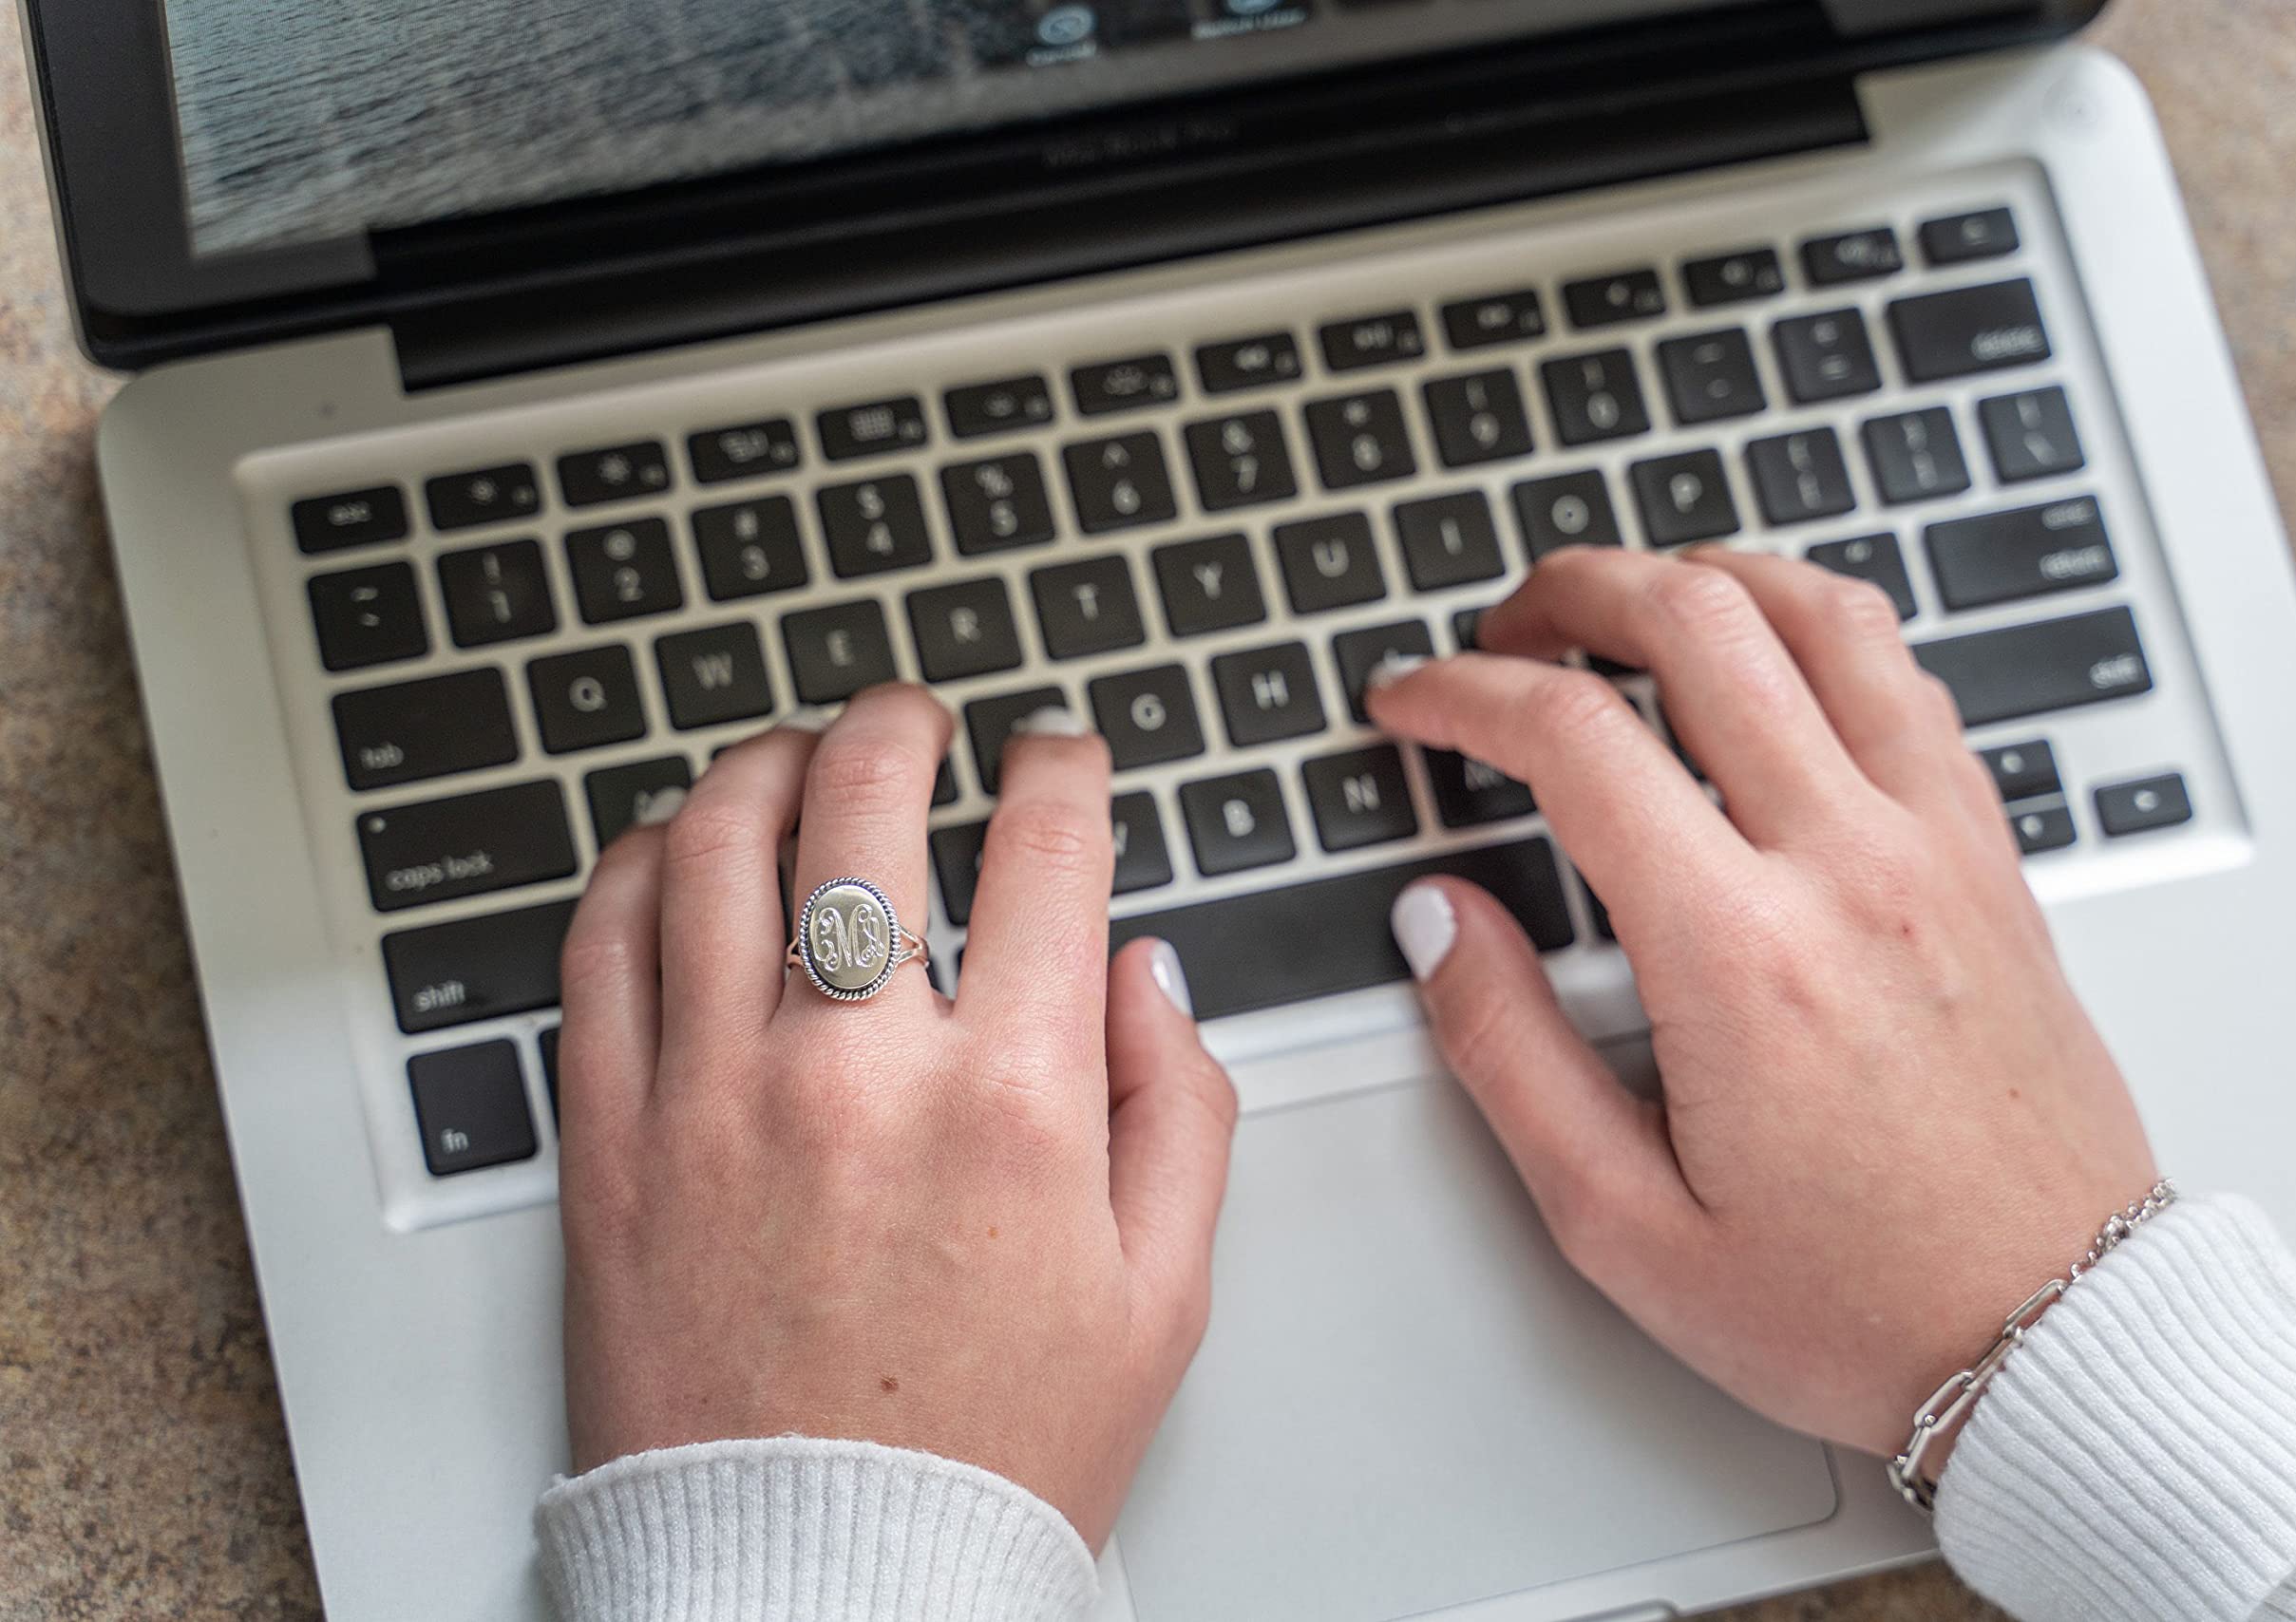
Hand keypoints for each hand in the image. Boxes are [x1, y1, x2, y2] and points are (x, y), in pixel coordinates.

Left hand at [553, 687, 1236, 1547]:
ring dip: (763, 764)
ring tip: (793, 759)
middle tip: (916, 718)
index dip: (1063, 761)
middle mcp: (854, 1072)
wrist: (817, 1582)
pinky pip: (596, 945)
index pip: (1046, 842)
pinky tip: (672, 854)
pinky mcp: (609, 1140)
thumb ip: (1177, 1107)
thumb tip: (1142, 971)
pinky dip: (634, 864)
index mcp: (1009, 1100)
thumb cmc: (989, 1454)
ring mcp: (713, 1094)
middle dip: (903, 720)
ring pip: (713, 841)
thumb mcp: (1160, 1295)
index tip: (1058, 754)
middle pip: (865, 793)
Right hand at [1367, 547, 2155, 1460]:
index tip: (1413, 703)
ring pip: (1824, 613)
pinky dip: (1822, 631)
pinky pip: (1911, 680)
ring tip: (1634, 603)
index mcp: (1741, 954)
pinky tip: (1774, 665)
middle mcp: (1851, 867)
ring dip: (1707, 576)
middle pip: (1697, 622)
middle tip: (1505, 627)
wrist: (2062, 1341)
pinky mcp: (1995, 860)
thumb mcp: (1625, 1223)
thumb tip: (1441, 924)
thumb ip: (1508, 1054)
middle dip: (1570, 589)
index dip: (1460, 695)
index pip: (1572, 737)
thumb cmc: (1857, 1305)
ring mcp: (1940, 847)